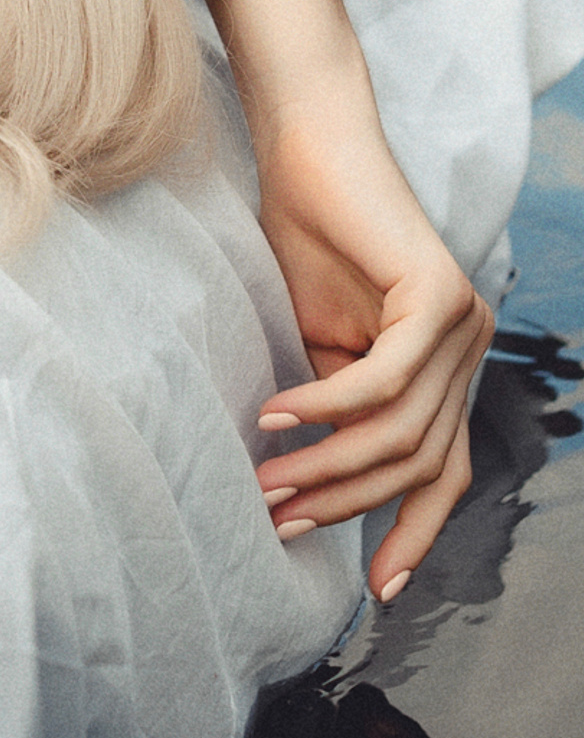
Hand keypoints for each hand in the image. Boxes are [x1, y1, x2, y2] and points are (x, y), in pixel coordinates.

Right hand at [249, 96, 492, 600]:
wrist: (309, 147)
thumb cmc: (305, 236)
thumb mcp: (319, 345)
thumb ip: (337, 410)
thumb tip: (314, 491)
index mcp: (448, 366)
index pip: (447, 473)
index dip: (415, 535)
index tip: (375, 590)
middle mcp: (470, 348)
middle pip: (419, 464)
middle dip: (346, 504)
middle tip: (278, 520)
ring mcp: (463, 323)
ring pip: (401, 433)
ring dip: (327, 465)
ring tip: (267, 479)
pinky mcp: (438, 296)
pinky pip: (382, 381)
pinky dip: (325, 408)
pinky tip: (276, 417)